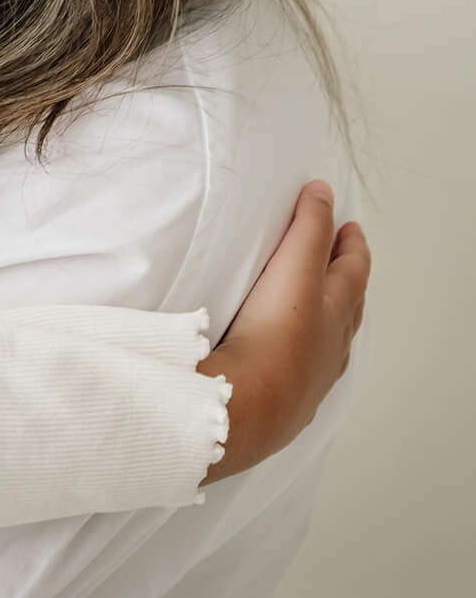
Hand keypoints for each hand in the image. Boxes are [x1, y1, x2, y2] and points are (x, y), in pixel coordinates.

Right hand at [199, 182, 368, 481]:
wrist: (246, 406)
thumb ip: (307, 228)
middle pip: (347, 306)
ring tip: (319, 307)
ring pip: (329, 340)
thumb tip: (321, 191)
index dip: (350, 245)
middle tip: (340, 256)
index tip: (349, 227)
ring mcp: (309, 376)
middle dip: (346, 278)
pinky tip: (289, 357)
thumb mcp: (294, 269)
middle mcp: (329, 345)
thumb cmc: (273, 339)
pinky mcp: (284, 400)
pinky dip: (303, 353)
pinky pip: (303, 368)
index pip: (352, 270)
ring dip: (328, 318)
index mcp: (334, 312)